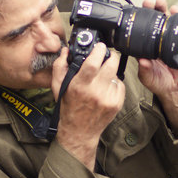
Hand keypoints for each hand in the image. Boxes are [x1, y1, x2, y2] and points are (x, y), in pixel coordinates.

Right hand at [51, 43, 124, 168]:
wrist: (80, 131)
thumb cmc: (68, 107)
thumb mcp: (58, 87)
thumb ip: (60, 66)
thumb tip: (66, 51)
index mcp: (79, 86)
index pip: (93, 63)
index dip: (98, 51)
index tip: (100, 46)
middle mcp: (95, 92)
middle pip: (111, 65)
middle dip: (111, 56)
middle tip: (107, 55)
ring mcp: (108, 99)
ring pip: (116, 74)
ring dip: (111, 70)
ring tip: (102, 75)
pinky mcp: (117, 104)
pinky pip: (120, 85)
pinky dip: (114, 83)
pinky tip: (106, 87)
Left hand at [138, 0, 177, 136]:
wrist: (176, 88)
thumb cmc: (159, 81)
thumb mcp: (148, 77)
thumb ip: (144, 70)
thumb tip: (141, 60)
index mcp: (147, 45)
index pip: (143, 28)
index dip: (141, 19)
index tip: (138, 11)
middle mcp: (159, 39)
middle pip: (156, 20)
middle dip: (153, 9)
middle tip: (150, 2)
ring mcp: (173, 40)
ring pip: (170, 22)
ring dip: (166, 10)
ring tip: (163, 4)